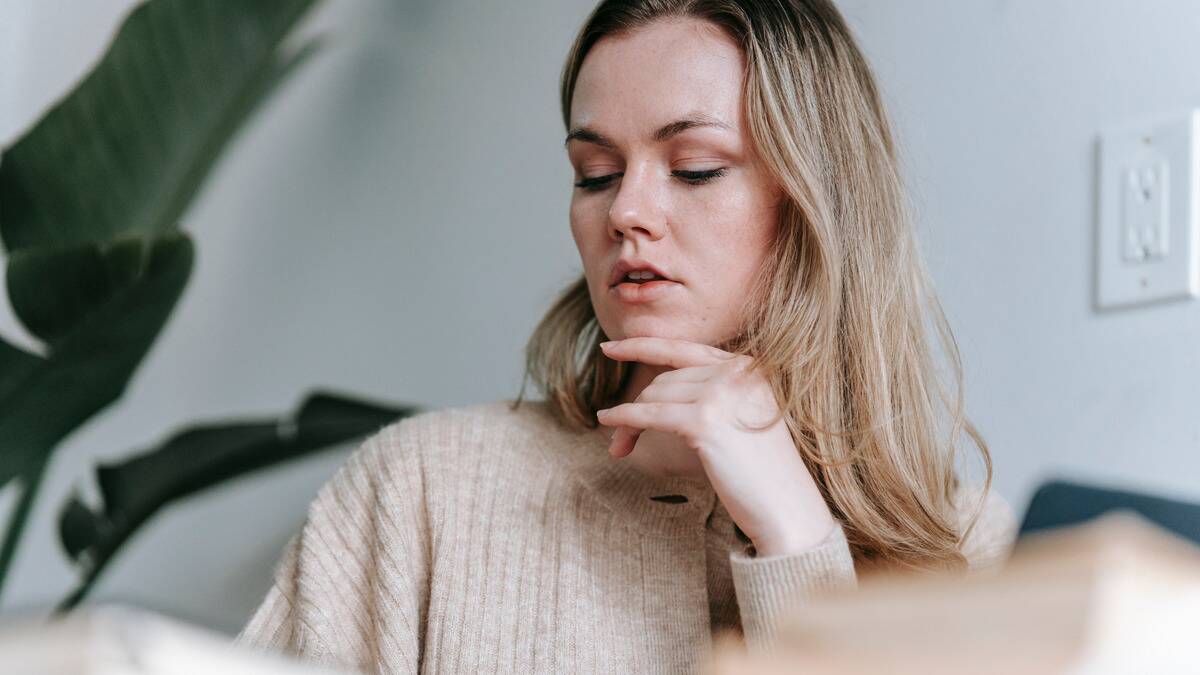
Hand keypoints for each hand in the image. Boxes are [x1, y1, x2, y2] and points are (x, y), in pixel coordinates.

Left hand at [596, 337, 835, 556]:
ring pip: (653, 397)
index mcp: (748, 366)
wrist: (787, 508)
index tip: (611, 348)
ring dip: (629, 422)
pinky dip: (623, 420)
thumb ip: (709, 395)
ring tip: (619, 446)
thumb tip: (650, 392)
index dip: (643, 346)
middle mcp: (737, 372)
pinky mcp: (705, 421)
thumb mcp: (740, 418)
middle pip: (665, 380)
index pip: (685, 349)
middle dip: (636, 406)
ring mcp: (722, 394)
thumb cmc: (761, 473)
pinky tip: (609, 424)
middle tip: (618, 438)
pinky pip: (649, 415)